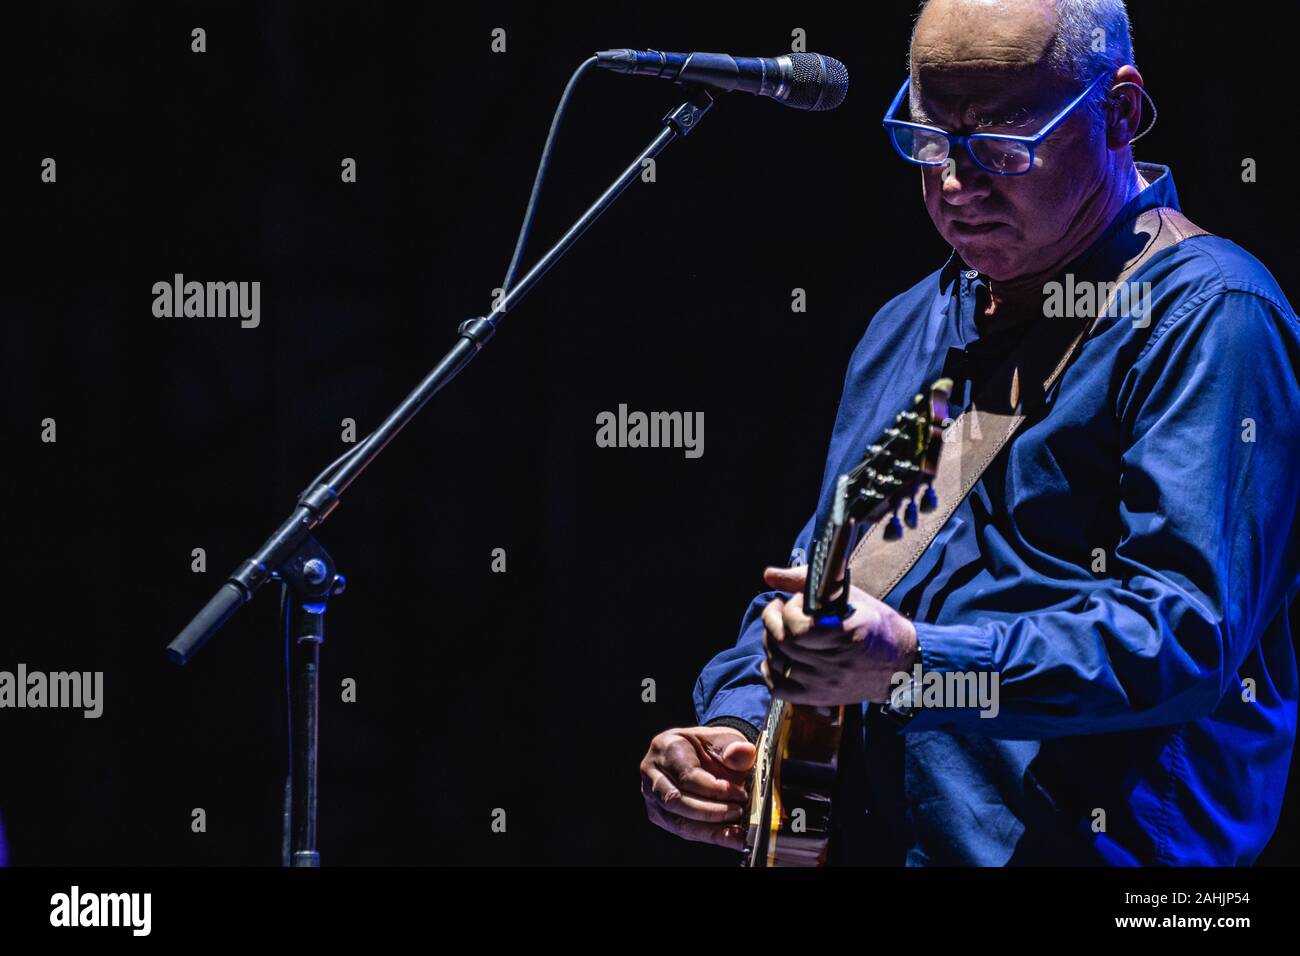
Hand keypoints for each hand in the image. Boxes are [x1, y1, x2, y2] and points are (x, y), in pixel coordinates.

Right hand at [640, 725, 754, 849]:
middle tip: (739, 812)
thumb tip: (745, 752)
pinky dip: (707, 835)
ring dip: (709, 830)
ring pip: (676, 821)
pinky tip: (728, 836)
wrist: (701, 754)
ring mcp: (652, 795)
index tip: (740, 793)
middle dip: (711, 811)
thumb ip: (735, 748)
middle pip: (675, 800)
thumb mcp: (725, 739)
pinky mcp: (659, 814)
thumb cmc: (710, 746)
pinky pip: (682, 830)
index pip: (687, 775)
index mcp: (667, 746)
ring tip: (736, 832)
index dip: (715, 789)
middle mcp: (652, 772)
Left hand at [760, 565, 917, 705]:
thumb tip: (769, 575)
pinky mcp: (818, 697)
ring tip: (781, 629)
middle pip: (783, 643)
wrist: (899, 664)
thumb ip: (806, 581)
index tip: (797, 600)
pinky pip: (778, 688)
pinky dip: (770, 670)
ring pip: (777, 662)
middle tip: (779, 609)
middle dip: (773, 620)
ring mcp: (824, 684)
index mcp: (846, 635)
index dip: (789, 610)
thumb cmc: (875, 624)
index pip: (797, 627)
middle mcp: (834, 664)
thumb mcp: (850, 596)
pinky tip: (779, 656)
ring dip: (771, 640)